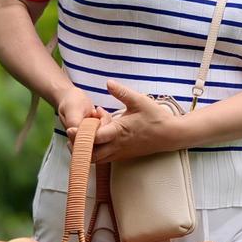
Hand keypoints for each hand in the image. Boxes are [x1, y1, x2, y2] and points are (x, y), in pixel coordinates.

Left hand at [66, 80, 181, 163]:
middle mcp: (117, 146)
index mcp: (119, 132)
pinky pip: (104, 157)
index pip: (94, 139)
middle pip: (90, 155)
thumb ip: (122, 92)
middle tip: (73, 133)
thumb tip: (108, 82)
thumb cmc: (156, 118)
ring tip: (83, 134)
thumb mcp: (139, 101)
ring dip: (87, 149)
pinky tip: (97, 136)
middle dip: (79, 146)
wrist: (171, 135)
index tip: (71, 128)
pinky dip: (96, 150)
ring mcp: (120, 153)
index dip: (81, 135)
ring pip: (96, 159)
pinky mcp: (123, 155)